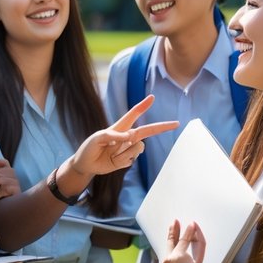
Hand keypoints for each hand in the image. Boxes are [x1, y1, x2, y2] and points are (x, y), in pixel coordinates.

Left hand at [62, 96, 178, 194]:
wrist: (86, 165)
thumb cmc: (89, 147)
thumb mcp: (97, 138)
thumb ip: (113, 135)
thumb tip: (130, 136)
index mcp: (119, 127)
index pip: (133, 115)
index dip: (142, 106)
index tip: (152, 97)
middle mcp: (127, 137)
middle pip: (147, 131)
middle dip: (162, 127)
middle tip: (176, 123)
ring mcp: (128, 149)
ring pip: (137, 147)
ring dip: (123, 151)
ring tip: (110, 153)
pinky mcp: (128, 160)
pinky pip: (131, 159)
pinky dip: (120, 160)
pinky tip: (112, 161)